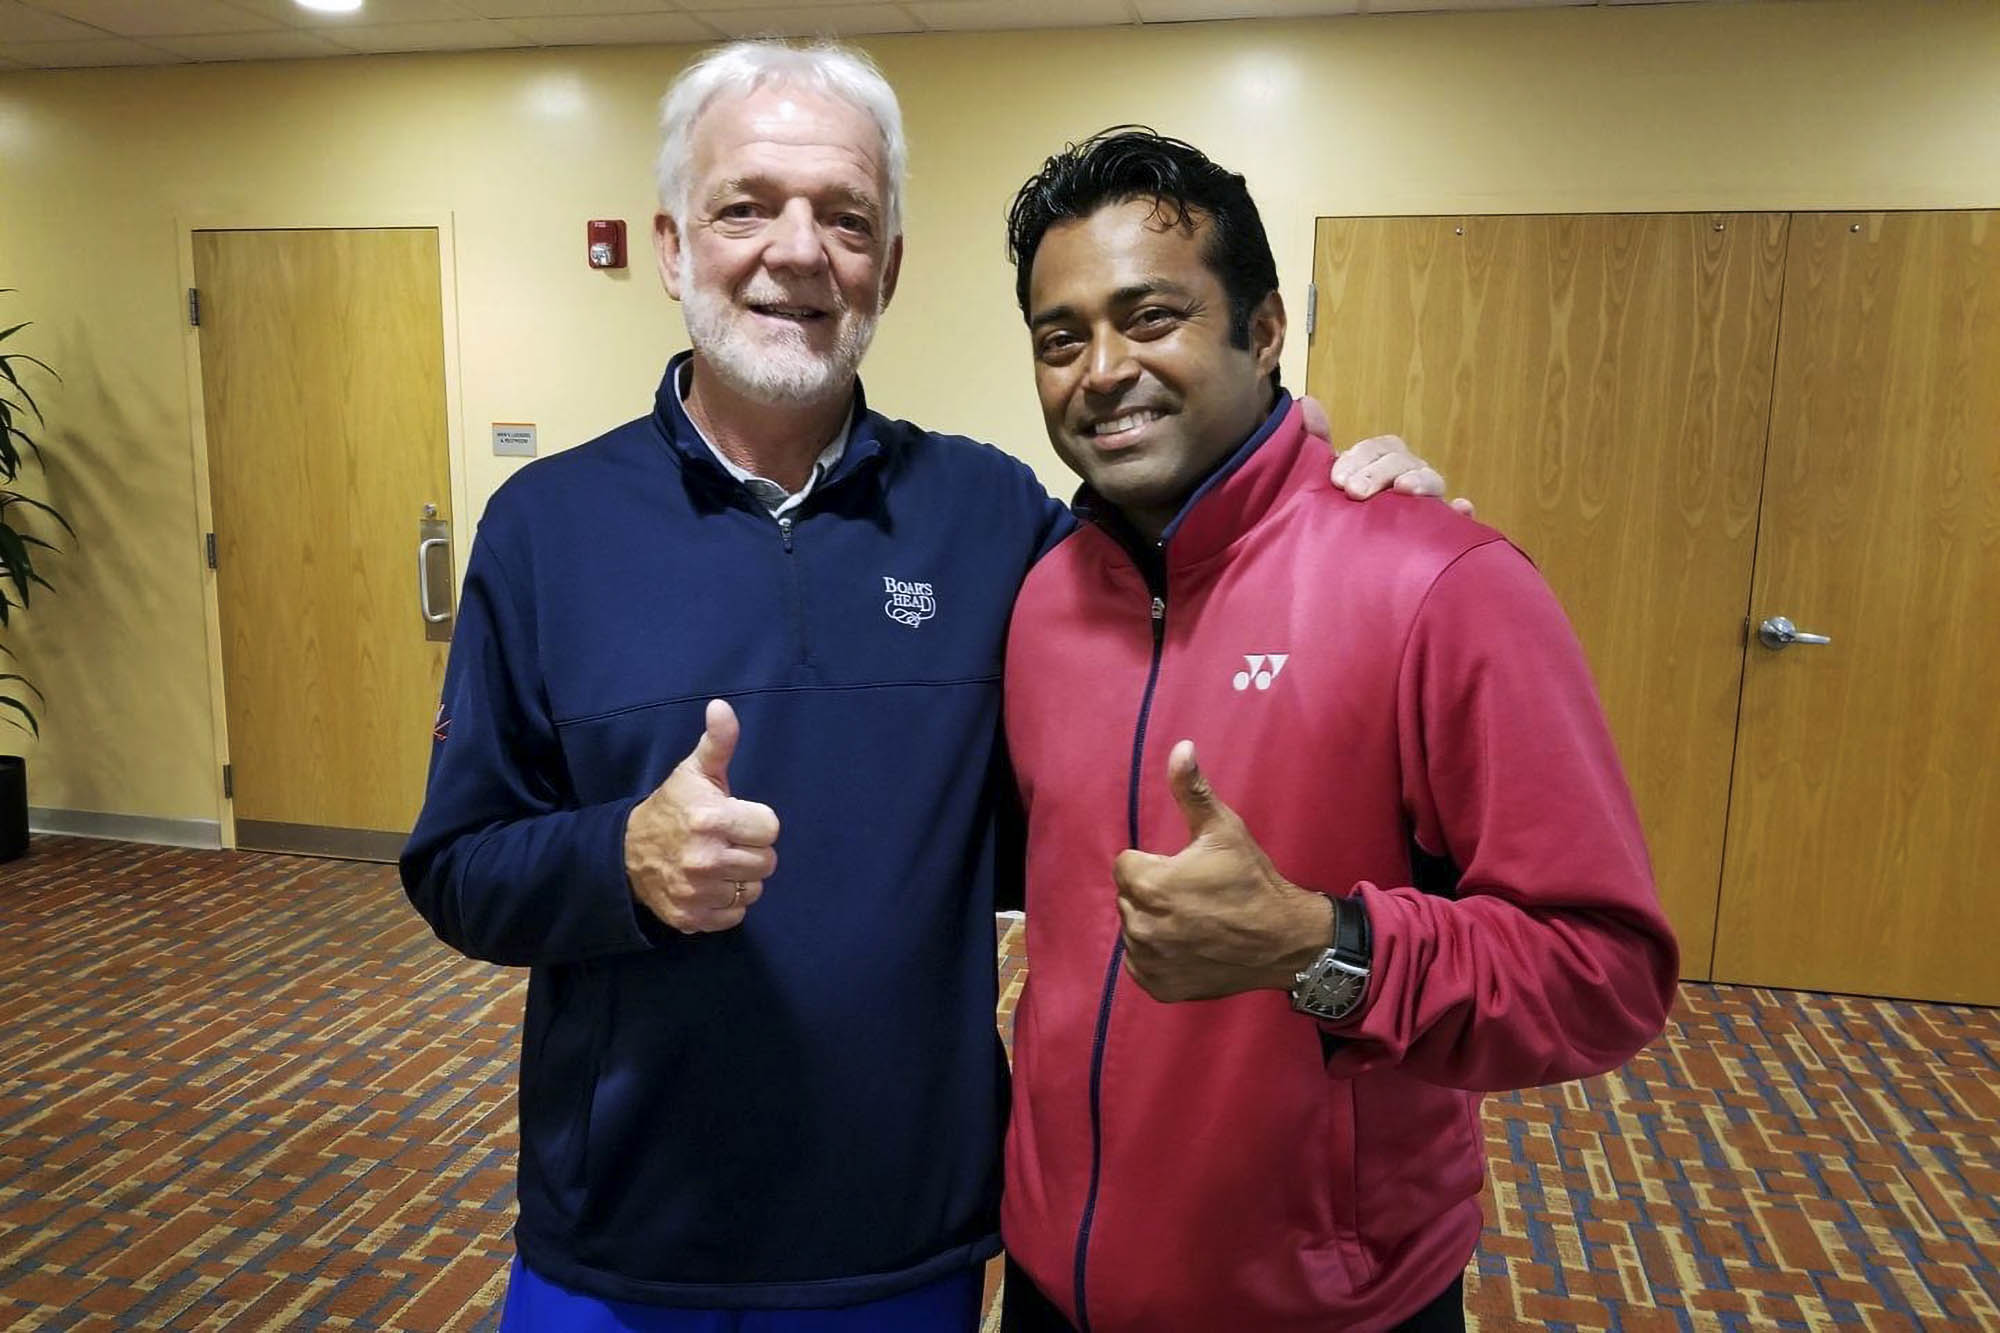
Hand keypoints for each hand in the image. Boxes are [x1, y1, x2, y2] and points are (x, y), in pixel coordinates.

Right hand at [624, 699, 779, 933]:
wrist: (625, 854)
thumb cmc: (671, 808)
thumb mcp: (694, 771)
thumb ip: (718, 741)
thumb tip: (722, 707)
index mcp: (711, 819)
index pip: (770, 829)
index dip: (756, 822)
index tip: (736, 818)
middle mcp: (704, 859)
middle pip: (767, 862)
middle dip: (751, 850)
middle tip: (728, 841)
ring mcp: (697, 893)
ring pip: (753, 890)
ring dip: (741, 878)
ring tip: (719, 862)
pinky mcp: (692, 918)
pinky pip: (736, 915)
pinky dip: (727, 903)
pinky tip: (710, 885)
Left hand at [1113, 740, 1332, 1002]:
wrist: (1285, 940)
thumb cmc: (1252, 880)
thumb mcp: (1224, 830)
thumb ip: (1192, 790)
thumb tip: (1180, 747)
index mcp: (1149, 884)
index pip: (1125, 865)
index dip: (1155, 863)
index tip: (1186, 869)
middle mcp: (1141, 926)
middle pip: (1128, 898)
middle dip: (1153, 892)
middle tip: (1194, 895)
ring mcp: (1148, 961)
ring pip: (1134, 930)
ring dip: (1154, 923)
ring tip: (1195, 920)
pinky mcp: (1158, 987)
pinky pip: (1141, 962)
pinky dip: (1159, 955)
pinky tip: (1190, 945)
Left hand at [1302, 396, 1474, 516]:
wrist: (1352, 558)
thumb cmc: (1344, 510)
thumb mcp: (1330, 479)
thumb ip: (1318, 443)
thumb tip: (1308, 404)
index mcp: (1384, 463)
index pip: (1379, 448)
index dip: (1360, 458)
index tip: (1337, 479)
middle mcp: (1409, 475)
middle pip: (1403, 461)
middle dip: (1379, 472)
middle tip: (1355, 492)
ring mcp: (1428, 501)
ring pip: (1432, 481)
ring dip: (1420, 481)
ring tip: (1404, 488)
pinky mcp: (1442, 529)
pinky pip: (1458, 519)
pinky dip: (1462, 512)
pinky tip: (1462, 510)